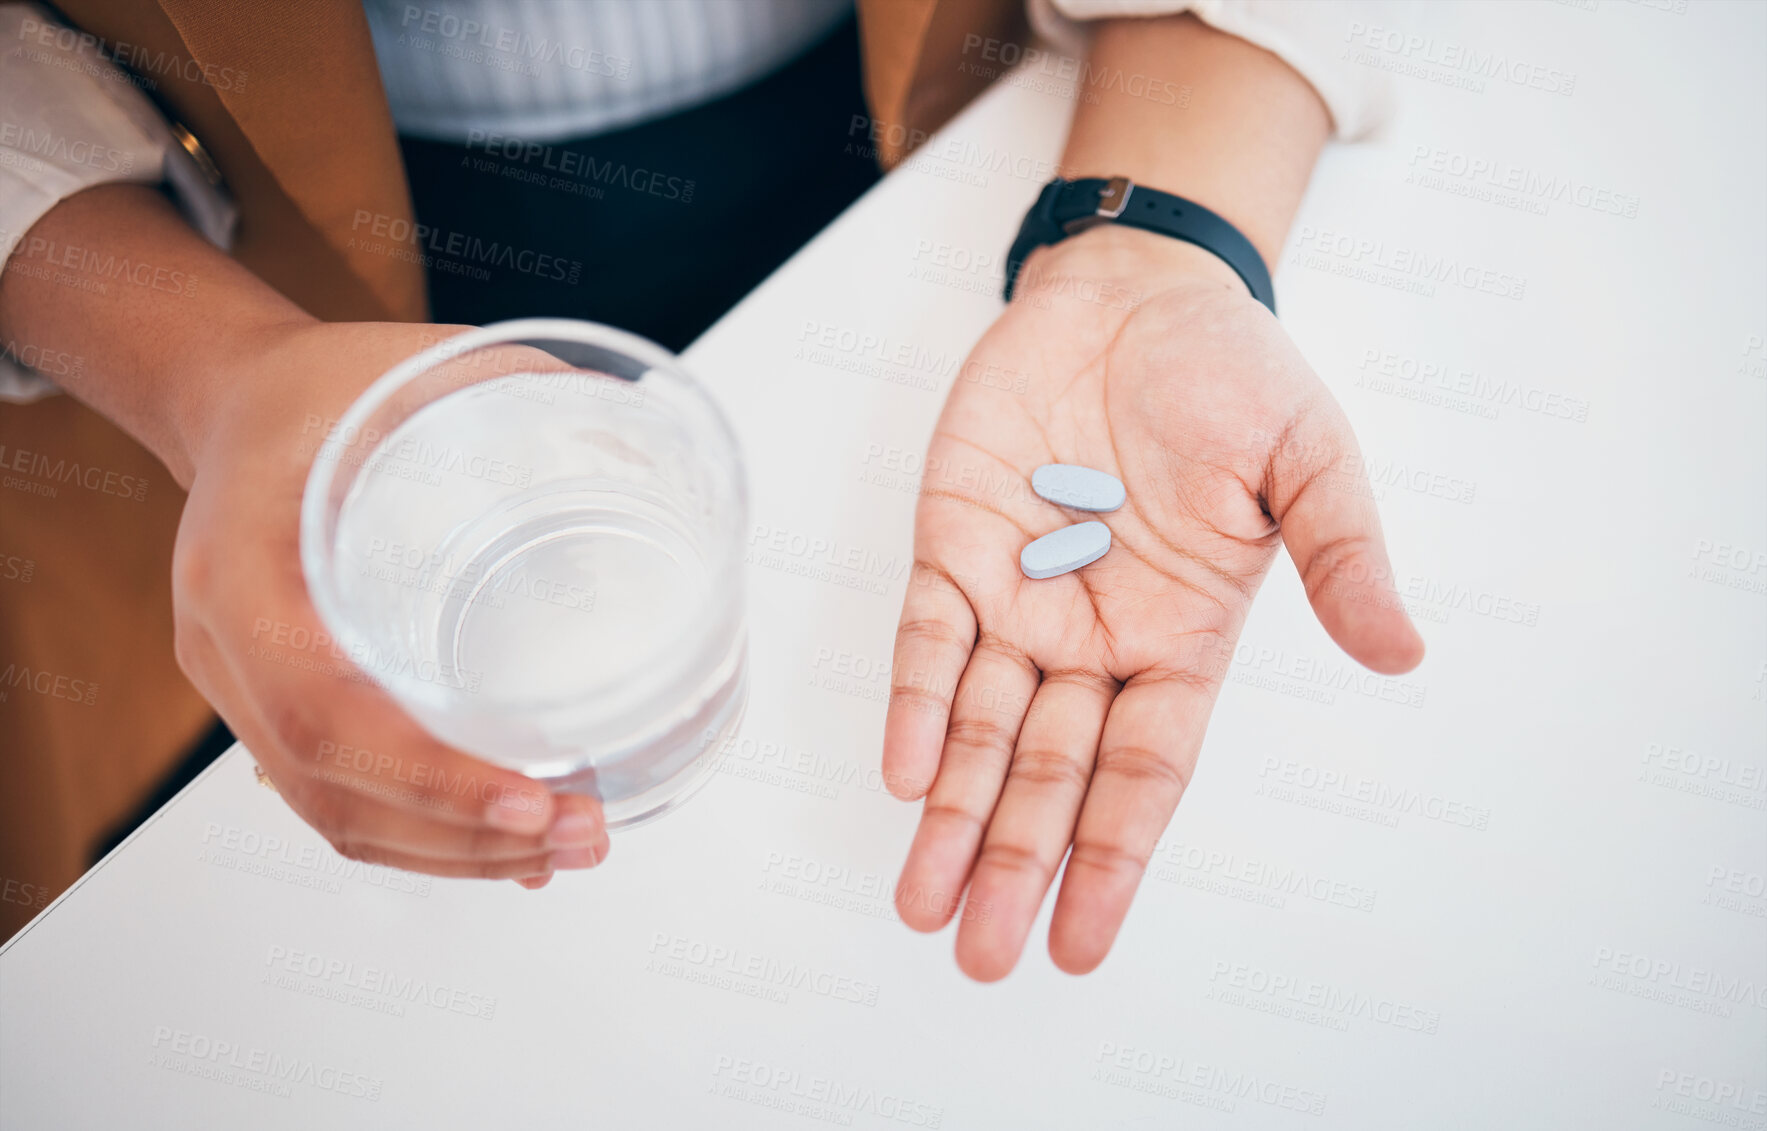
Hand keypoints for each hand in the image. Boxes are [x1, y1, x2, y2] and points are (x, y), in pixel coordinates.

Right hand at [170, 318, 608, 888]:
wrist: (235, 400)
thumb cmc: (322, 385)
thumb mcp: (411, 365)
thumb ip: (518, 396)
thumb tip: (642, 433)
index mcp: (241, 568)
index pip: (321, 711)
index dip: (426, 774)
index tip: (531, 798)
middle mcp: (227, 647)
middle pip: (333, 792)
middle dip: (465, 836)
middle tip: (583, 834)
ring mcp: (244, 689)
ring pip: (337, 814)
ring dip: (457, 854)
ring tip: (567, 850)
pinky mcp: (279, 705)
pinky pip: (341, 796)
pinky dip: (429, 836)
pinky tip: (510, 847)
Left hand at [883, 226, 1424, 978]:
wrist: (1139, 292)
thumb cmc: (1233, 378)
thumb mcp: (1309, 464)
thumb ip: (1340, 558)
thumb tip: (1401, 652)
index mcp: (1181, 640)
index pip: (1143, 774)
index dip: (1110, 858)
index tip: (1079, 944)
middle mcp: (1094, 639)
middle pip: (1049, 774)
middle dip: (1015, 862)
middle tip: (981, 952)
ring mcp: (1018, 595)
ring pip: (979, 728)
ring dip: (952, 814)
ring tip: (922, 900)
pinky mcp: (955, 544)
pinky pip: (929, 640)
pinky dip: (917, 703)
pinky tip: (906, 771)